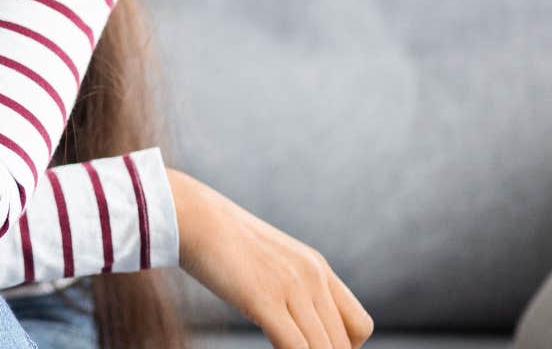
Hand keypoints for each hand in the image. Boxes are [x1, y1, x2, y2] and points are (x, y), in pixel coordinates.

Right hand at [170, 168, 372, 347]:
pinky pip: (295, 347)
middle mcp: (312, 277)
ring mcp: (290, 287)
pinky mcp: (264, 298)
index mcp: (317, 267)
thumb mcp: (267, 260)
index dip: (344, 348)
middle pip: (342, 344)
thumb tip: (286, 312)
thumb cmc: (219, 241)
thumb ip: (286, 283)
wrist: (191, 215)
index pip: (359, 326)